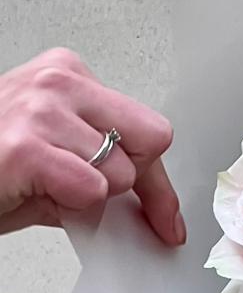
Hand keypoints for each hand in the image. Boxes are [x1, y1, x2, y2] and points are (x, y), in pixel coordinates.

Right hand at [0, 48, 184, 245]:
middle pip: (151, 139)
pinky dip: (72, 206)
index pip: (147, 127)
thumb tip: (150, 206)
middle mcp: (58, 82)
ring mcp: (42, 110)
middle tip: (92, 193)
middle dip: (130, 181)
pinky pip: (92, 190)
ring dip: (89, 197)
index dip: (158, 181)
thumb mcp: (51, 153)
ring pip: (121, 173)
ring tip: (44, 186)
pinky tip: (34, 191)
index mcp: (66, 74)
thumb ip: (100, 166)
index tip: (166, 217)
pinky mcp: (27, 146)